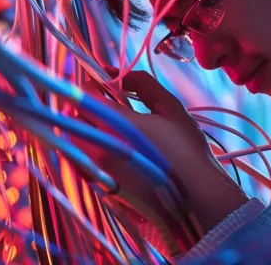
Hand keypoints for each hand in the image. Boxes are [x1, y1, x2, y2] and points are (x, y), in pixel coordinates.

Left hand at [77, 69, 247, 255]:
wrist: (195, 197)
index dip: (94, 87)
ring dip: (88, 130)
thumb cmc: (186, 150)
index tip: (106, 87)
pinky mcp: (101, 188)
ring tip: (112, 131)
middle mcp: (99, 147)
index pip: (86, 96)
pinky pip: (83, 164)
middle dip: (88, 108)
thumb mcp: (170, 108)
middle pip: (75, 119)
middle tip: (110, 107)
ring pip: (76, 142)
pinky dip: (92, 152)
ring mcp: (97, 171)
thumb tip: (117, 73)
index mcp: (115, 124)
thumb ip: (142, 84)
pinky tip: (115, 153)